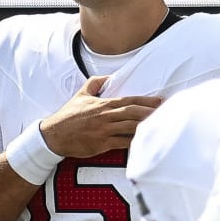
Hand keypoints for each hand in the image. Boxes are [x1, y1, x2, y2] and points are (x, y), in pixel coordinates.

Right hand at [38, 75, 161, 157]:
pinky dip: (134, 142)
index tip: (161, 101)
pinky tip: (146, 142)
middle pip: (134, 113)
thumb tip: (109, 76)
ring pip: (130, 128)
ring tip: (161, 126)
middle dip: (151, 113)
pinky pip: (122, 143)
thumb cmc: (68, 116)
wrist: (52, 136)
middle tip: (167, 113)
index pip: (130, 101)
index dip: (147, 101)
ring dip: (146, 127)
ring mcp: (104, 131)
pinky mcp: (101, 144)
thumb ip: (95, 83)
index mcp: (103, 104)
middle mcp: (106, 116)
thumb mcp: (81, 95)